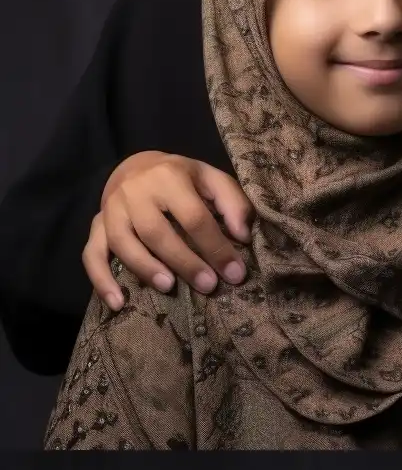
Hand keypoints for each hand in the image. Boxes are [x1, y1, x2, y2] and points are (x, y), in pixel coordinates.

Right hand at [87, 152, 252, 307]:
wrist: (138, 166)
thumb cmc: (184, 178)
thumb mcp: (213, 179)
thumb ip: (233, 203)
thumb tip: (243, 235)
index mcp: (168, 177)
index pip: (194, 217)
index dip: (216, 247)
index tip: (235, 274)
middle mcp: (134, 192)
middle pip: (156, 232)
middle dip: (184, 262)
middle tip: (208, 286)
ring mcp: (111, 209)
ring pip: (122, 243)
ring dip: (145, 269)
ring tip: (169, 288)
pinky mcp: (97, 225)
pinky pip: (91, 254)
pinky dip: (101, 279)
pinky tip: (118, 303)